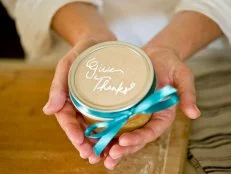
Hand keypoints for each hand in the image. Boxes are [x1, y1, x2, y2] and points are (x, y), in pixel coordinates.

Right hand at [43, 38, 113, 164]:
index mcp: (67, 97)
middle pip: (80, 127)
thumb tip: (48, 111)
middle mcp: (79, 104)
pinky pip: (106, 118)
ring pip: (93, 127)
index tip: (81, 143)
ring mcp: (93, 104)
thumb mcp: (67, 63)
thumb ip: (58, 85)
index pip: (67, 119)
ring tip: (105, 155)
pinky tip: (116, 140)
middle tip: (93, 156)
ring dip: (97, 143)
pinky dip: (109, 131)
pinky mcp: (106, 101)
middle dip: (85, 143)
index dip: (72, 132)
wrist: (100, 41)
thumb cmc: (82, 50)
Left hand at [103, 47, 200, 169]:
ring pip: (124, 134)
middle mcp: (147, 117)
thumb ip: (188, 93)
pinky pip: (115, 121)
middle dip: (124, 149)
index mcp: (162, 114)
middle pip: (136, 138)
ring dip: (113, 146)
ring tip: (100, 156)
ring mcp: (135, 113)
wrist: (156, 54)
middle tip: (110, 157)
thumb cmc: (171, 65)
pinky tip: (95, 138)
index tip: (124, 141)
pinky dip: (107, 131)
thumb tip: (194, 113)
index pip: (152, 131)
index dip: (139, 138)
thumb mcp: (183, 76)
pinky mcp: (124, 106)